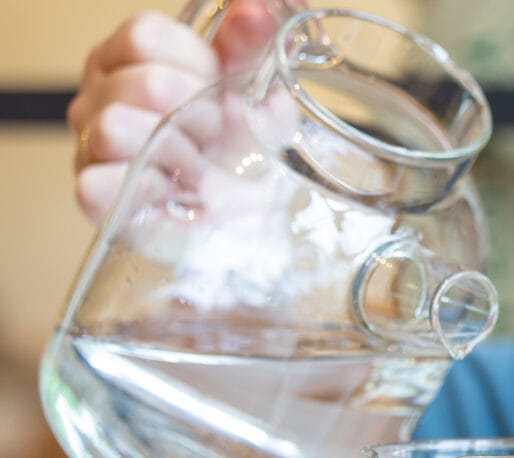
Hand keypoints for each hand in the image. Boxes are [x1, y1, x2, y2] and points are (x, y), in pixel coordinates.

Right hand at [68, 0, 278, 223]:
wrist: (253, 213)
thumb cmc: (243, 146)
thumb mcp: (255, 89)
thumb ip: (250, 45)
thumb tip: (256, 10)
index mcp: (128, 58)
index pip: (144, 35)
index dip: (195, 64)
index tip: (217, 89)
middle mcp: (98, 96)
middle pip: (141, 82)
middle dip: (196, 113)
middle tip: (212, 135)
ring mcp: (90, 146)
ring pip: (114, 128)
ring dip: (174, 151)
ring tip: (195, 167)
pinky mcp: (94, 198)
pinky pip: (96, 183)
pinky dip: (145, 188)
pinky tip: (171, 193)